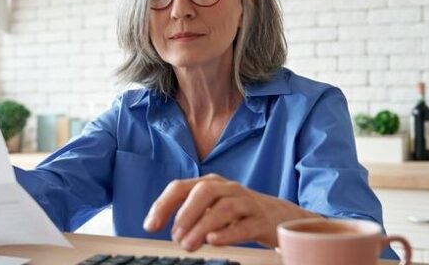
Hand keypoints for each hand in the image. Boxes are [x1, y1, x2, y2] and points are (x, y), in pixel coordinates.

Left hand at [143, 174, 319, 250]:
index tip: (150, 225)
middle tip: (175, 236)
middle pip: (204, 191)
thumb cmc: (237, 213)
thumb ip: (191, 216)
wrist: (278, 216)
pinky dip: (228, 233)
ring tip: (189, 244)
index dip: (163, 205)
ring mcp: (246, 202)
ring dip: (203, 226)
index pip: (180, 187)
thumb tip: (172, 232)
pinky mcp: (261, 220)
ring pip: (224, 207)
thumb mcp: (211, 208)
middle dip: (186, 213)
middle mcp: (227, 188)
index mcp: (210, 183)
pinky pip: (245, 224)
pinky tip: (214, 241)